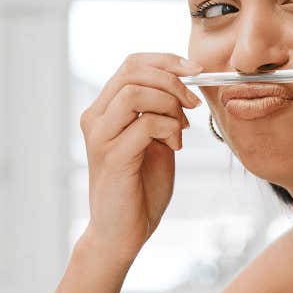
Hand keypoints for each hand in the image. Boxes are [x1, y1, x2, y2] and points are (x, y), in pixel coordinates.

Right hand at [76, 53, 200, 261]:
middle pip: (133, 71)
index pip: (132, 64)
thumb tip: (185, 83)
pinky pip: (146, 124)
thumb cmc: (141, 187)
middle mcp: (95, 117)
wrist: (123, 232)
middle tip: (194, 102)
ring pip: (136, 92)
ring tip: (181, 129)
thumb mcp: (155, 139)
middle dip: (173, 80)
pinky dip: (169, 129)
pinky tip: (175, 147)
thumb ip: (162, 111)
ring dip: (170, 105)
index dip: (166, 60)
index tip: (196, 70)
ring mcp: (100, 136)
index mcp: (105, 109)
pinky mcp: (112, 156)